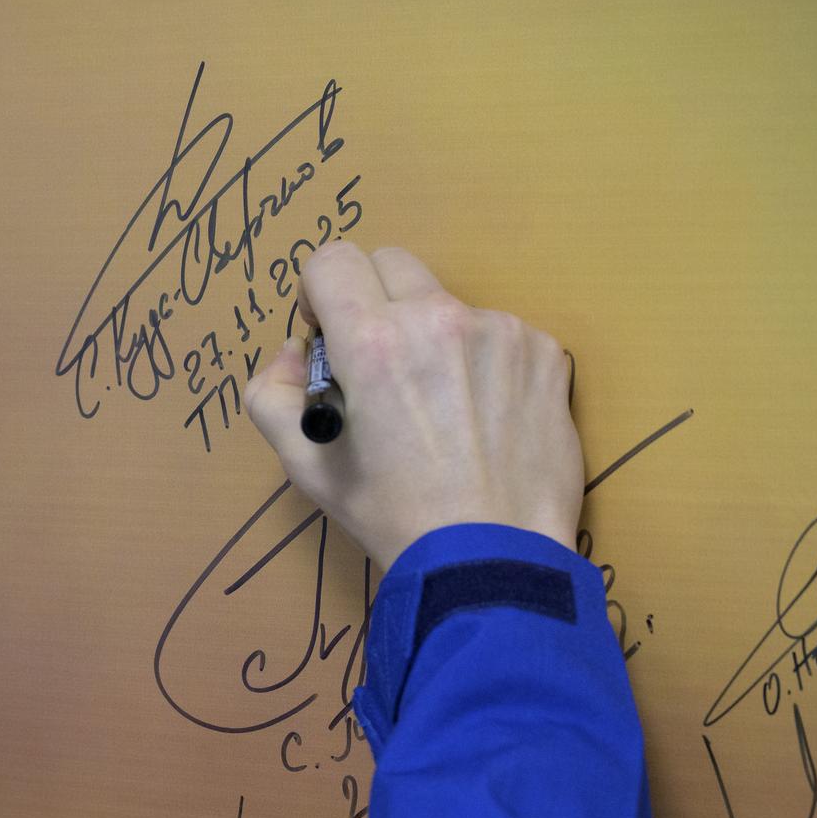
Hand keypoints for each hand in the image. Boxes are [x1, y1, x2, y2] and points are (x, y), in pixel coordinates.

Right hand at [243, 242, 581, 571]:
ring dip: (435, 337)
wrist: (494, 558)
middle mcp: (438, 320)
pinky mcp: (544, 351)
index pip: (331, 259)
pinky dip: (484, 362)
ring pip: (448, 303)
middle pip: (391, 263)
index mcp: (373, 343)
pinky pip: (499, 333)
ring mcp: (500, 331)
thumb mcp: (308, 468)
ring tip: (443, 408)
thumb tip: (294, 351)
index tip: (330, 333)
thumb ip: (272, 396)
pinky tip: (484, 417)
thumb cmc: (395, 518)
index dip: (320, 293)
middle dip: (375, 302)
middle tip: (382, 366)